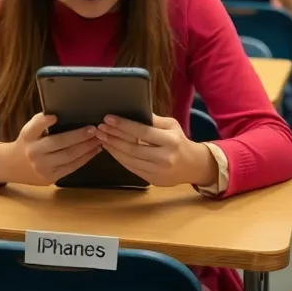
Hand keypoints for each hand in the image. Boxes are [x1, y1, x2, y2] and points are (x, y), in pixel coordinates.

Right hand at [0, 113, 101, 185]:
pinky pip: (71, 167)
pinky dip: (85, 158)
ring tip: (98, 139)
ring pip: (69, 156)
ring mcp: (42, 167)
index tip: (55, 117)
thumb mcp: (28, 130)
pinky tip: (94, 150)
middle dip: (79, 136)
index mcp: (27, 136)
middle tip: (94, 128)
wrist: (13, 166)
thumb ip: (41, 122)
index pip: (34, 127)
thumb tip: (61, 113)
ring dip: (87, 147)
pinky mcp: (50, 178)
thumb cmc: (27, 143)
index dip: (44, 122)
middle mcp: (34, 152)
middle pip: (59, 143)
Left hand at [96, 114, 217, 187]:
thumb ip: (153, 119)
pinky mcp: (152, 180)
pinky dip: (119, 158)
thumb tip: (133, 110)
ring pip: (129, 159)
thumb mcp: (171, 125)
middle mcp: (164, 157)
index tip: (108, 118)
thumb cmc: (179, 141)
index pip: (142, 132)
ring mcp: (158, 171)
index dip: (123, 125)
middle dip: (113, 137)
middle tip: (100, 128)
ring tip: (102, 137)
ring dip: (113, 148)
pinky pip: (131, 168)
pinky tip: (111, 149)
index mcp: (170, 141)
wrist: (192, 166)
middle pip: (133, 147)